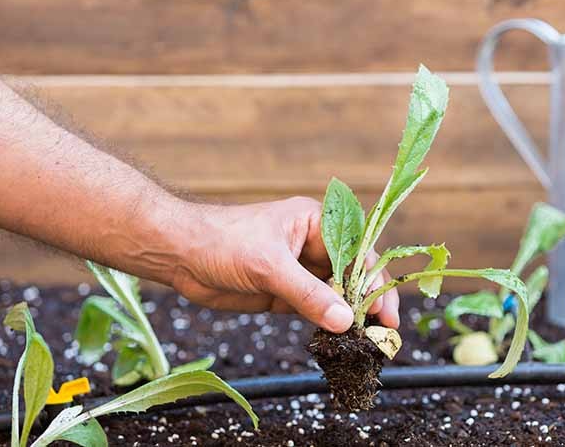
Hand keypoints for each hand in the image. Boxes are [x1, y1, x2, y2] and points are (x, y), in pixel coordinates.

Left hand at [167, 196, 399, 332]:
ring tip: (366, 341)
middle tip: (384, 332)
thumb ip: (307, 294)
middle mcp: (312, 245)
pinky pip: (314, 309)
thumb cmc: (222, 241)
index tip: (385, 311)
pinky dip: (327, 325)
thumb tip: (345, 321)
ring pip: (335, 294)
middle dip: (368, 301)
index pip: (358, 250)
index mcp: (315, 223)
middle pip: (352, 274)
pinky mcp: (284, 293)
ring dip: (349, 316)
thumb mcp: (268, 266)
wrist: (179, 254)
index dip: (374, 280)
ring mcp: (299, 270)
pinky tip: (339, 340)